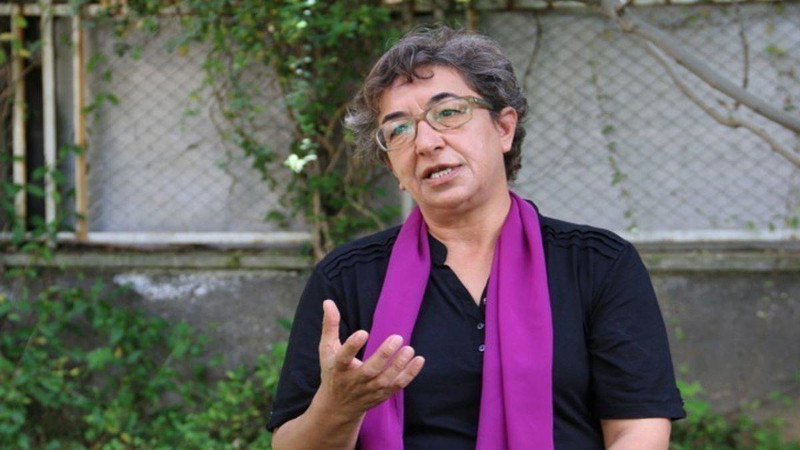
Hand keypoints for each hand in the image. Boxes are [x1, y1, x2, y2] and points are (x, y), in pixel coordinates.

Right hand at [314, 299, 424, 420]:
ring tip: (409, 348)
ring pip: (385, 380)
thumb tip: (328, 301)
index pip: (343, 358)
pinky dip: (409, 375)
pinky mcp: (380, 396)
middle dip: (383, 356)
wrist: (337, 407)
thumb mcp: (327, 350)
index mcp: (338, 368)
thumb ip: (330, 326)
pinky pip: (396, 386)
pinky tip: (418, 360)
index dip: (352, 346)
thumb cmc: (333, 372)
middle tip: (397, 337)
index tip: (363, 332)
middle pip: (369, 371)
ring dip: (399, 366)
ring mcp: (368, 391)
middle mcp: (353, 381)